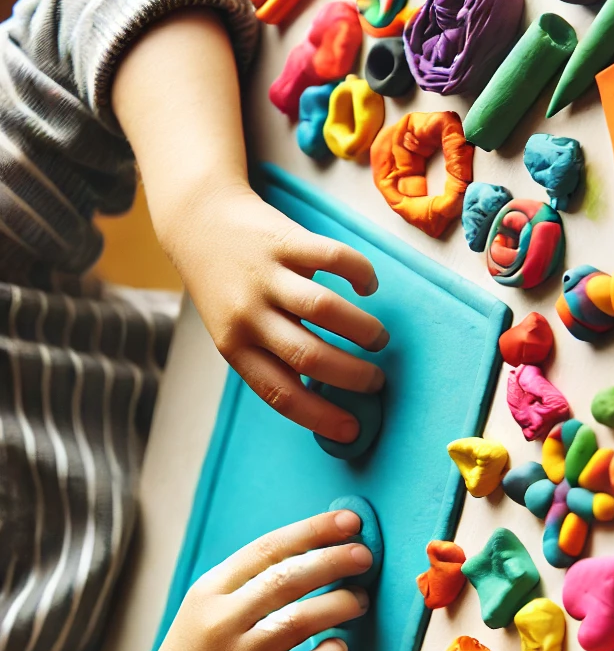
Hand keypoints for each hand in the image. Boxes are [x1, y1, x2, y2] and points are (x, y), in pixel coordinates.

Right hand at [126, 508, 371, 650]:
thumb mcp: (207, 614)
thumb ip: (249, 589)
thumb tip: (315, 556)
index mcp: (209, 591)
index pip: (267, 549)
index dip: (313, 531)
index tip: (351, 521)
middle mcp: (219, 621)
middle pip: (286, 578)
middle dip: (333, 561)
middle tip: (366, 556)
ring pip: (298, 621)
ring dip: (338, 605)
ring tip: (359, 601)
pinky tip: (339, 649)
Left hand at [163, 178, 387, 442]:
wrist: (198, 221)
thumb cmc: (225, 287)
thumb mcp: (233, 330)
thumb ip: (270, 357)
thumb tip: (323, 395)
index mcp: (234, 345)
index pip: (280, 392)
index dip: (320, 416)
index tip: (352, 429)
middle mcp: (248, 313)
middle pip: (310, 355)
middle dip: (353, 376)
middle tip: (375, 381)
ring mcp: (266, 275)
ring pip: (326, 309)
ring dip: (363, 330)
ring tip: (377, 339)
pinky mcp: (284, 239)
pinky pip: (334, 258)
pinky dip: (361, 274)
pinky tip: (368, 287)